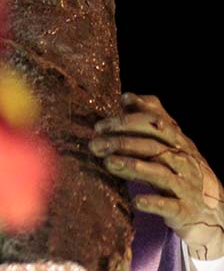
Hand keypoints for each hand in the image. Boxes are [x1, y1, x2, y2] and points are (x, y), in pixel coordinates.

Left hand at [89, 92, 223, 260]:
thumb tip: (126, 96)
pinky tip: (136, 201)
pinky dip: (154, 202)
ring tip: (108, 163)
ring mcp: (186, 185)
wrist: (213, 210)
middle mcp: (183, 160)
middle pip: (153, 146)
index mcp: (178, 142)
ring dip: (133, 166)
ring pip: (160, 173)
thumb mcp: (170, 143)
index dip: (127, 121)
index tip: (99, 125)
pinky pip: (170, 205)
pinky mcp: (185, 209)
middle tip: (94, 144)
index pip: (154, 124)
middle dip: (122, 142)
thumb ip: (150, 119)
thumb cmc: (182, 170)